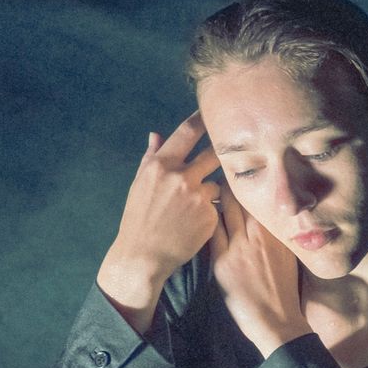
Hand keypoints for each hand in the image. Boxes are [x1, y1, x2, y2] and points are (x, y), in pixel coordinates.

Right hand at [107, 110, 221, 282]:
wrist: (144, 255)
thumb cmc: (139, 218)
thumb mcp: (140, 184)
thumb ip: (151, 158)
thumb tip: (156, 134)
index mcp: (160, 165)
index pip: (187, 132)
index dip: (202, 119)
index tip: (212, 112)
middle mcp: (180, 176)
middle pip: (213, 153)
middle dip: (220, 154)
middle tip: (228, 153)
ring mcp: (197, 196)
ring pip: (217, 182)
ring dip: (211, 190)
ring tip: (194, 206)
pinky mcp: (210, 214)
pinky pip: (217, 205)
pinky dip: (211, 211)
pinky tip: (196, 222)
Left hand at [208, 182, 312, 357]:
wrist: (278, 320)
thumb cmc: (285, 289)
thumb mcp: (289, 255)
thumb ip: (278, 233)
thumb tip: (270, 214)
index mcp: (278, 231)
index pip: (259, 197)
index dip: (248, 181)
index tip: (239, 168)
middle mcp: (260, 234)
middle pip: (240, 197)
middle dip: (227, 180)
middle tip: (215, 165)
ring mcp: (240, 247)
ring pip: (223, 210)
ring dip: (211, 196)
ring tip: (201, 183)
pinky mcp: (223, 262)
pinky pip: (211, 232)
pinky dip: (204, 219)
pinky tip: (197, 212)